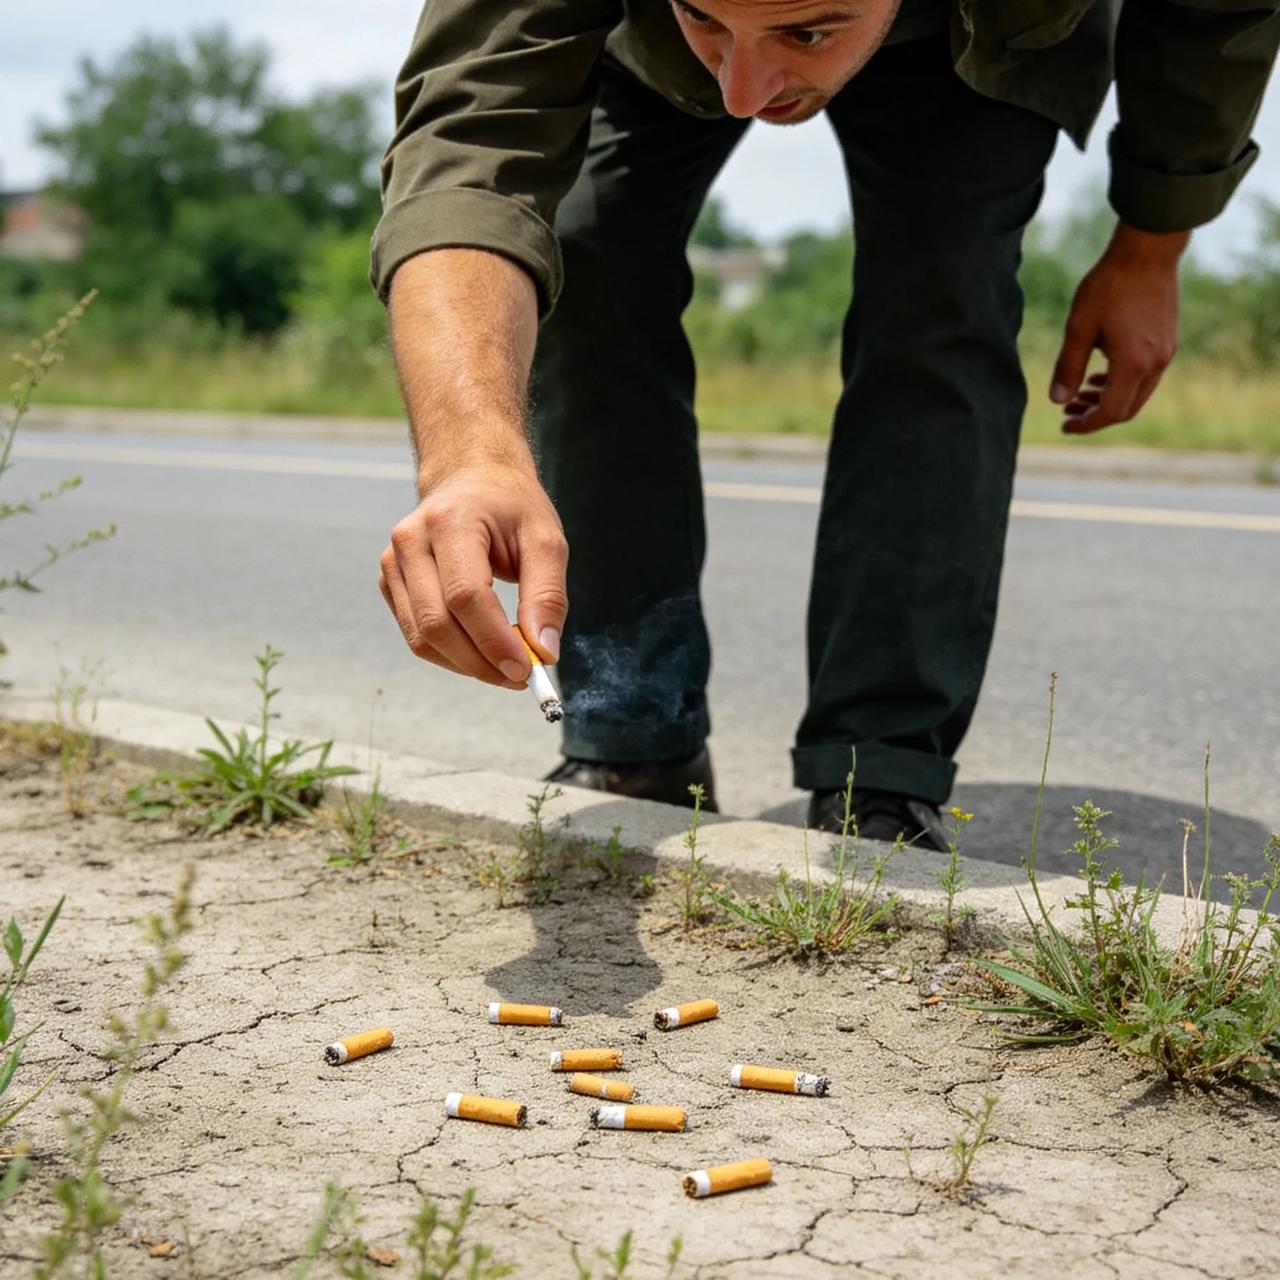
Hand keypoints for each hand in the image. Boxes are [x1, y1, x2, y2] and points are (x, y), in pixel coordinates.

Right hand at [378, 460, 568, 687]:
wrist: (472, 479)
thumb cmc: (511, 508)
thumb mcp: (546, 541)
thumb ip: (548, 596)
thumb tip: (545, 653)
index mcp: (450, 521)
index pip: (465, 596)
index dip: (494, 641)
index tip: (528, 669)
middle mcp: (411, 541)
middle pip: (437, 624)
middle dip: (481, 662)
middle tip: (521, 676)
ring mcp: (393, 563)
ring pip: (422, 638)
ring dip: (466, 665)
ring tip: (505, 665)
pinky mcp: (390, 583)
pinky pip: (416, 635)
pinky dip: (450, 655)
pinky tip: (481, 650)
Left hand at [1050, 223, 1189, 434]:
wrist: (1148, 251)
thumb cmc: (1110, 286)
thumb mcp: (1079, 327)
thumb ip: (1068, 366)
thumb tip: (1057, 400)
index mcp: (1134, 364)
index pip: (1111, 412)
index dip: (1086, 424)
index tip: (1063, 425)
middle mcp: (1156, 364)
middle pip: (1127, 408)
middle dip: (1096, 415)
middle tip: (1068, 411)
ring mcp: (1166, 353)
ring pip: (1138, 394)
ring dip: (1109, 399)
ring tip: (1079, 394)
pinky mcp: (1168, 341)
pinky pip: (1146, 376)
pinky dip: (1122, 383)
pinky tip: (1100, 375)